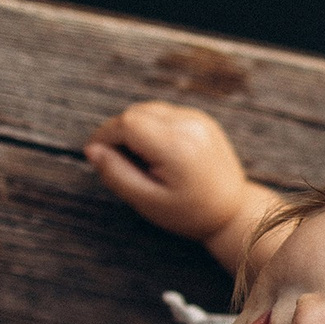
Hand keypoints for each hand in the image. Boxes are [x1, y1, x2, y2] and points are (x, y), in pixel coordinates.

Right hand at [85, 101, 280, 270]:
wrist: (232, 211)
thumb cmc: (189, 213)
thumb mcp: (147, 200)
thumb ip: (116, 173)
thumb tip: (92, 149)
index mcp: (176, 145)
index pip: (126, 123)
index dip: (104, 136)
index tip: (97, 155)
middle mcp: (189, 125)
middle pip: (135, 113)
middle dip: (119, 133)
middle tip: (121, 164)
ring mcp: (198, 119)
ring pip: (149, 110)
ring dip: (135, 129)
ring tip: (142, 162)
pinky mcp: (202, 119)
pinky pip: (165, 114)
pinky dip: (152, 127)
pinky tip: (158, 154)